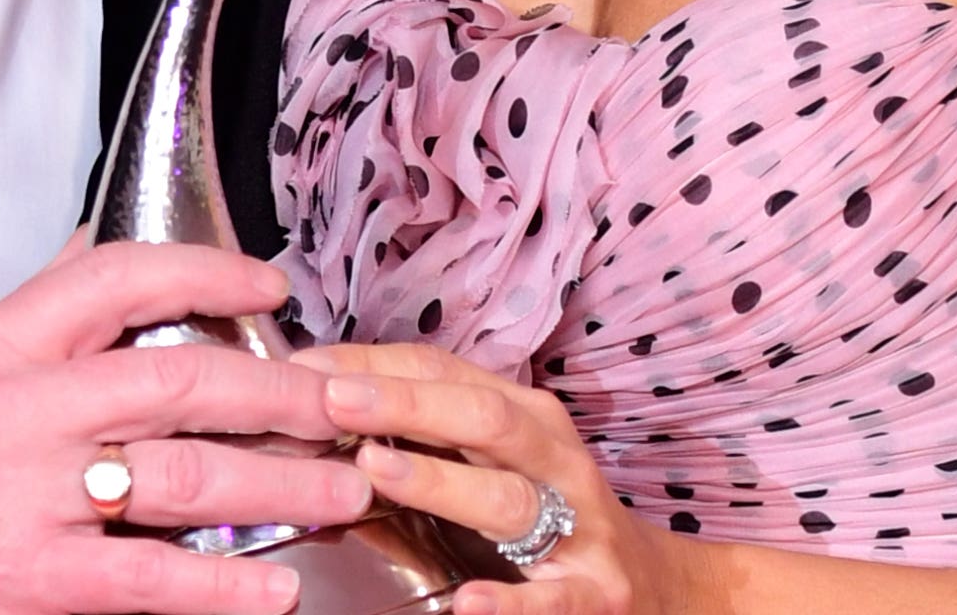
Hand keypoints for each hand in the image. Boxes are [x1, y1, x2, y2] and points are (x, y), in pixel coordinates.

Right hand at [0, 241, 372, 614]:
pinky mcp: (32, 579)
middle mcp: (16, 412)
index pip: (115, 279)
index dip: (206, 273)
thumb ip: (39, 310)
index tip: (271, 289)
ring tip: (342, 487)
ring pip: (184, 479)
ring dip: (280, 484)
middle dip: (279, 392)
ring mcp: (27, 498)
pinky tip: (276, 584)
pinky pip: (151, 580)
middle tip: (344, 401)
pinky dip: (224, 584)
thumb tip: (101, 251)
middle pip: (176, 380)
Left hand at [305, 343, 671, 614]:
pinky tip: (467, 605)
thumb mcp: (497, 457)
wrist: (651, 583)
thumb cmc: (549, 509)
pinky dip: (510, 602)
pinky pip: (551, 597)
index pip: (444, 372)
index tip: (305, 368)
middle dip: (404, 403)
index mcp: (525, 415)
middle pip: (480, 416)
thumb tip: (327, 405)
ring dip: (439, 480)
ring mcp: (580, 525)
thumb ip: (429, 433)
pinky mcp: (595, 593)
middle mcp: (554, 456)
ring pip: (508, 497)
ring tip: (374, 469)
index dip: (374, 366)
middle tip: (330, 399)